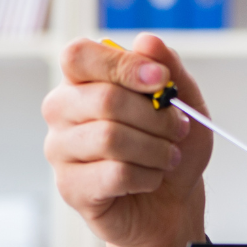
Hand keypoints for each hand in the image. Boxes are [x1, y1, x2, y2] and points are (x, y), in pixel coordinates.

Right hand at [42, 33, 211, 246]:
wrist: (171, 204)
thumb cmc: (170, 148)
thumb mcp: (185, 103)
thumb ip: (169, 68)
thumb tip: (147, 41)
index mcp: (83, 80)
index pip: (79, 56)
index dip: (121, 64)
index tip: (160, 81)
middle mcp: (62, 110)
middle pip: (104, 99)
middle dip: (155, 117)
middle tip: (177, 130)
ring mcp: (60, 150)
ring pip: (110, 138)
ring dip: (155, 149)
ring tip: (168, 157)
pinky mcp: (70, 187)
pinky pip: (113, 174)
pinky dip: (146, 176)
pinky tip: (150, 179)